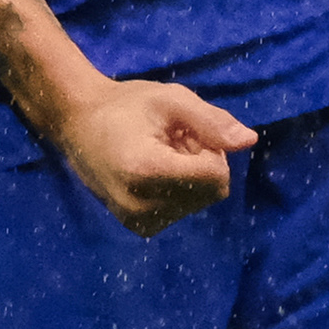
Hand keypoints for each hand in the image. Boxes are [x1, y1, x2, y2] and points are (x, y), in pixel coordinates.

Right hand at [55, 79, 255, 235]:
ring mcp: (138, 221)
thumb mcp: (172, 100)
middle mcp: (141, 205)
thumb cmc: (127, 106)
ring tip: (159, 154)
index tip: (183, 133)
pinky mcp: (139, 227)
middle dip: (202, 163)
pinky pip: (184, 210)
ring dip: (191, 177)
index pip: (216, 176)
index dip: (210, 149)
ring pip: (200, 202)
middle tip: (170, 142)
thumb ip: (212, 121)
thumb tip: (250, 141)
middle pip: (212, 191)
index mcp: (147, 172)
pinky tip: (153, 172)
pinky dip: (178, 191)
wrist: (78, 124)